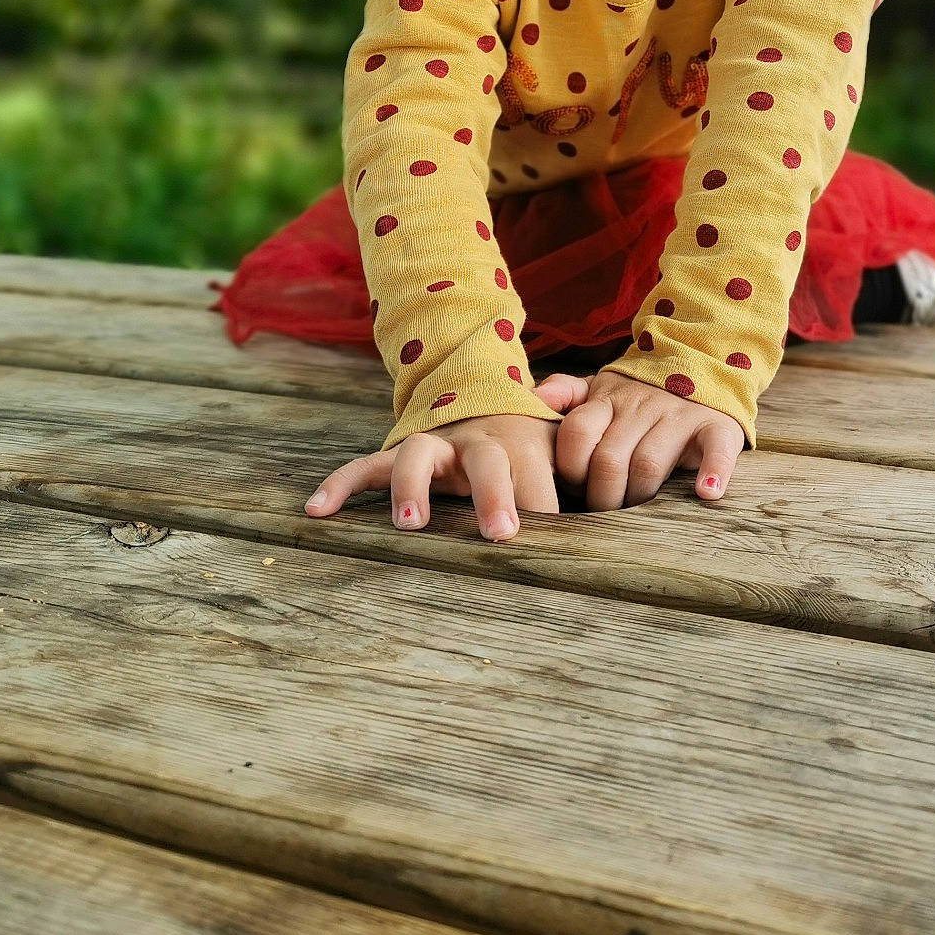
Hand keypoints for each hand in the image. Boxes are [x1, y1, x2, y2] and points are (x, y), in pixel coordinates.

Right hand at [304, 394, 560, 541]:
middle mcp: (476, 441)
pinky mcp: (397, 453)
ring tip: (410, 526)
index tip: (556, 543)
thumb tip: (618, 524)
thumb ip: (582, 479)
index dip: (547, 508)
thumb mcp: (560, 452)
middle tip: (503, 535)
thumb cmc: (531, 443)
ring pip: (418, 457)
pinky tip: (316, 511)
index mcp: (524, 444)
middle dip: (494, 496)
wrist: (483, 391)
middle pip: (486, 461)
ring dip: (413, 488)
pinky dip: (339, 485)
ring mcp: (433, 445)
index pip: (539, 480)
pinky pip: (364, 466)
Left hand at [535, 369, 743, 510]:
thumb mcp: (600, 387)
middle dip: (602, 496)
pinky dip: (713, 473)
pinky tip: (705, 493)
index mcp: (608, 399)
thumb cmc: (640, 395)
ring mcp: (679, 416)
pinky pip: (715, 450)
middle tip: (607, 510)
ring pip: (649, 464)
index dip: (571, 469)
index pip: (576, 434)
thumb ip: (566, 394)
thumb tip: (536, 397)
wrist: (703, 365)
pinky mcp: (716, 426)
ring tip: (640, 509)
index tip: (578, 487)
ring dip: (640, 495)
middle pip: (608, 460)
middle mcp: (642, 406)